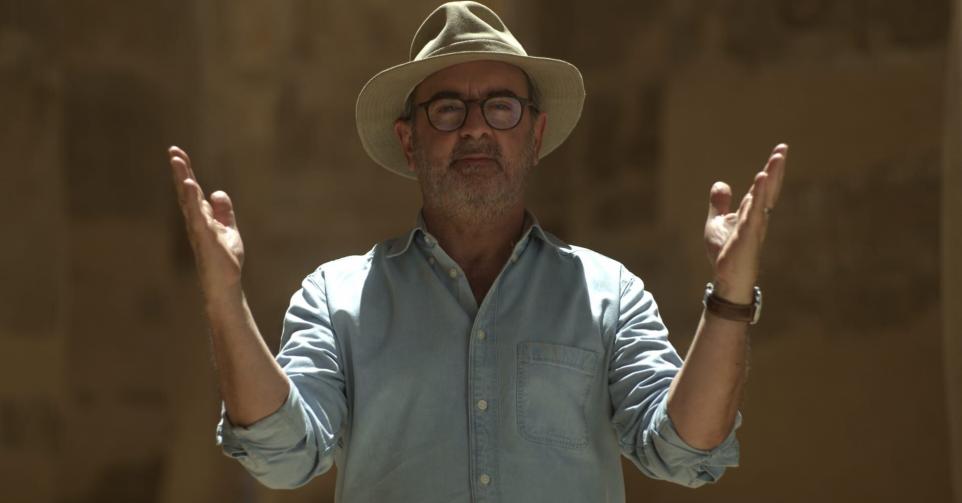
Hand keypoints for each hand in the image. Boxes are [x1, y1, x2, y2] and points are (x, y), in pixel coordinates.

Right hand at [167, 146, 244, 302]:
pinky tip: (191, 186)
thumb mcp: (228, 229)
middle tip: (173, 151)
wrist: (226, 283)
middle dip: (181, 171)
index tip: (178, 154)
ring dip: (183, 180)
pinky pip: (198, 215)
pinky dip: (194, 200)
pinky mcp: (205, 237)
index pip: (192, 191)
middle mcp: (196, 221)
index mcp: (202, 217)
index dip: (186, 172)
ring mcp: (199, 228)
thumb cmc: (225, 260)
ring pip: (188, 200)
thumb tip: (217, 192)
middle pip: (186, 191)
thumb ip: (224, 211)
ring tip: (177, 161)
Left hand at [703, 144, 787, 302]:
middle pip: (768, 189)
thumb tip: (721, 184)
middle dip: (776, 169)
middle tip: (783, 149)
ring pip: (764, 198)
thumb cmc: (725, 253)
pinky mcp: (746, 236)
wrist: (725, 278)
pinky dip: (757, 196)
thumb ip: (720, 204)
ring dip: (770, 178)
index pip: (762, 187)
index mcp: (752, 212)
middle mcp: (757, 217)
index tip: (780, 151)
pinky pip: (753, 213)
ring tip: (776, 159)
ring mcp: (754, 226)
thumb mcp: (717, 222)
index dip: (771, 170)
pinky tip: (760, 181)